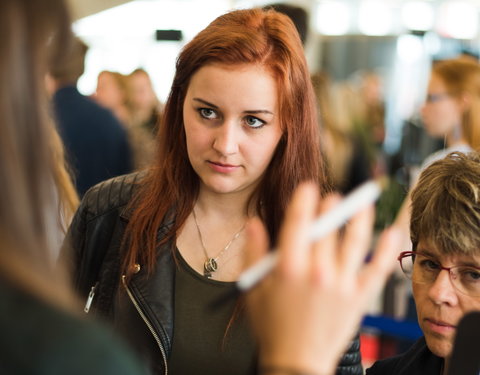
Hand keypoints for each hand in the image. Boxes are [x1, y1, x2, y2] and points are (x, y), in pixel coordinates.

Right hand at [245, 182, 401, 374]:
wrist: (297, 363)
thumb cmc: (273, 328)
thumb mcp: (254, 289)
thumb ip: (253, 253)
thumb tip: (253, 223)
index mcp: (289, 268)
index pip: (299, 222)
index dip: (304, 200)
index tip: (308, 187)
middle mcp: (318, 272)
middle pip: (327, 229)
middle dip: (330, 208)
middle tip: (332, 197)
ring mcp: (341, 284)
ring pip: (355, 241)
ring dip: (361, 217)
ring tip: (366, 201)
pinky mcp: (358, 297)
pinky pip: (377, 269)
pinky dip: (386, 250)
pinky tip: (393, 232)